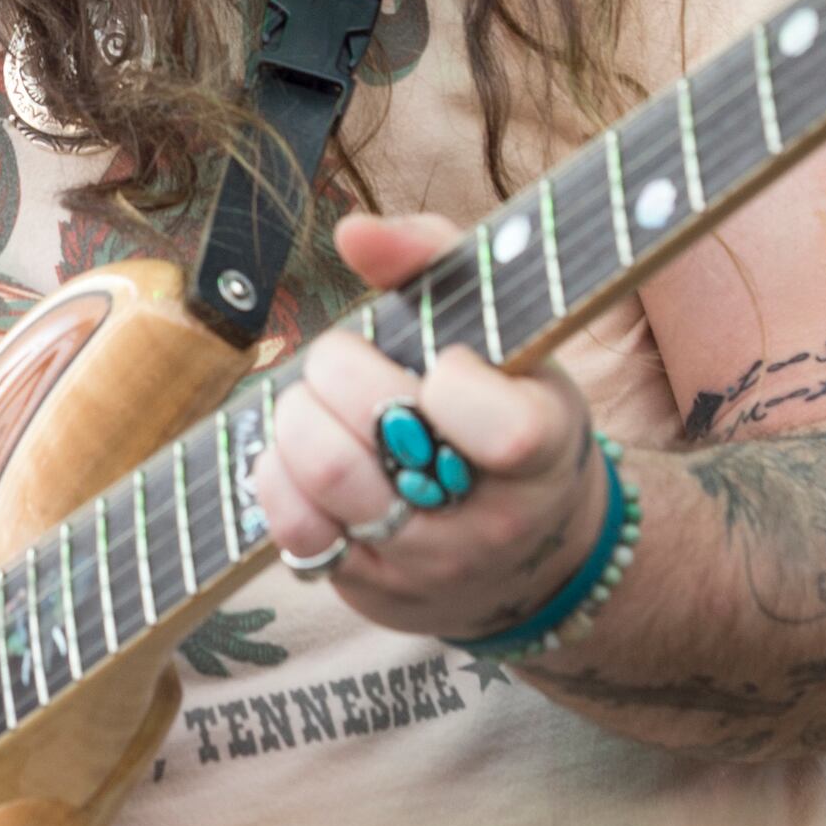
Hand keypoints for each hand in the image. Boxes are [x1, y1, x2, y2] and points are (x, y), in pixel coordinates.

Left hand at [246, 212, 605, 645]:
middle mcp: (490, 523)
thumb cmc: (508, 404)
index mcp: (545, 450)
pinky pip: (294, 530)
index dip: (453, 378)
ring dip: (299, 417)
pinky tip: (304, 452)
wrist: (532, 548)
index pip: (503, 428)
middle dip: (339, 368)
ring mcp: (427, 565)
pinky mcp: (371, 592)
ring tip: (318, 401)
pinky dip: (280, 474)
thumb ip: (434, 259)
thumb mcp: (503, 328)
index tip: (443, 359)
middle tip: (346, 357)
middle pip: (379, 433)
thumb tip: (352, 232)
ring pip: (325, 479)